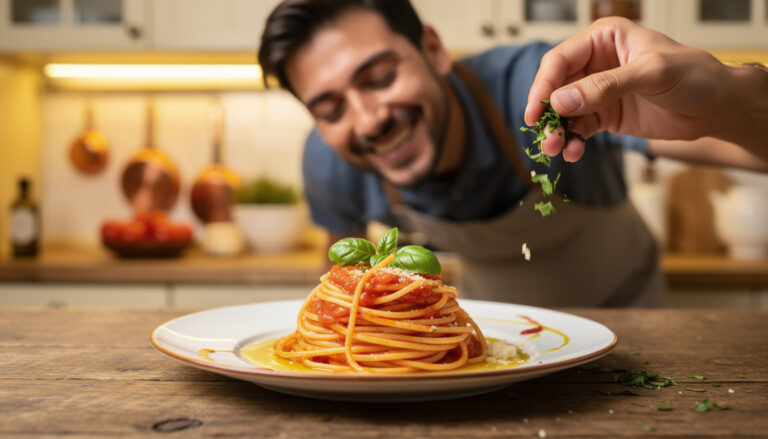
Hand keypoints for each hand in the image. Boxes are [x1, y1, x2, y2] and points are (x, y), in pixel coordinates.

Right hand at [524, 17, 732, 161]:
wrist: (717, 106)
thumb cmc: (693, 76)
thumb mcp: (651, 74)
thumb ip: (606, 87)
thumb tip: (562, 102)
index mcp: (604, 39)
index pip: (561, 60)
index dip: (544, 86)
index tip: (536, 112)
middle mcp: (596, 63)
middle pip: (556, 87)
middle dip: (547, 113)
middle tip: (545, 136)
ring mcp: (598, 91)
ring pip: (564, 111)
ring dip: (557, 130)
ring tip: (555, 148)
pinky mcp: (605, 114)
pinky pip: (579, 128)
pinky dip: (573, 141)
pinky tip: (574, 152)